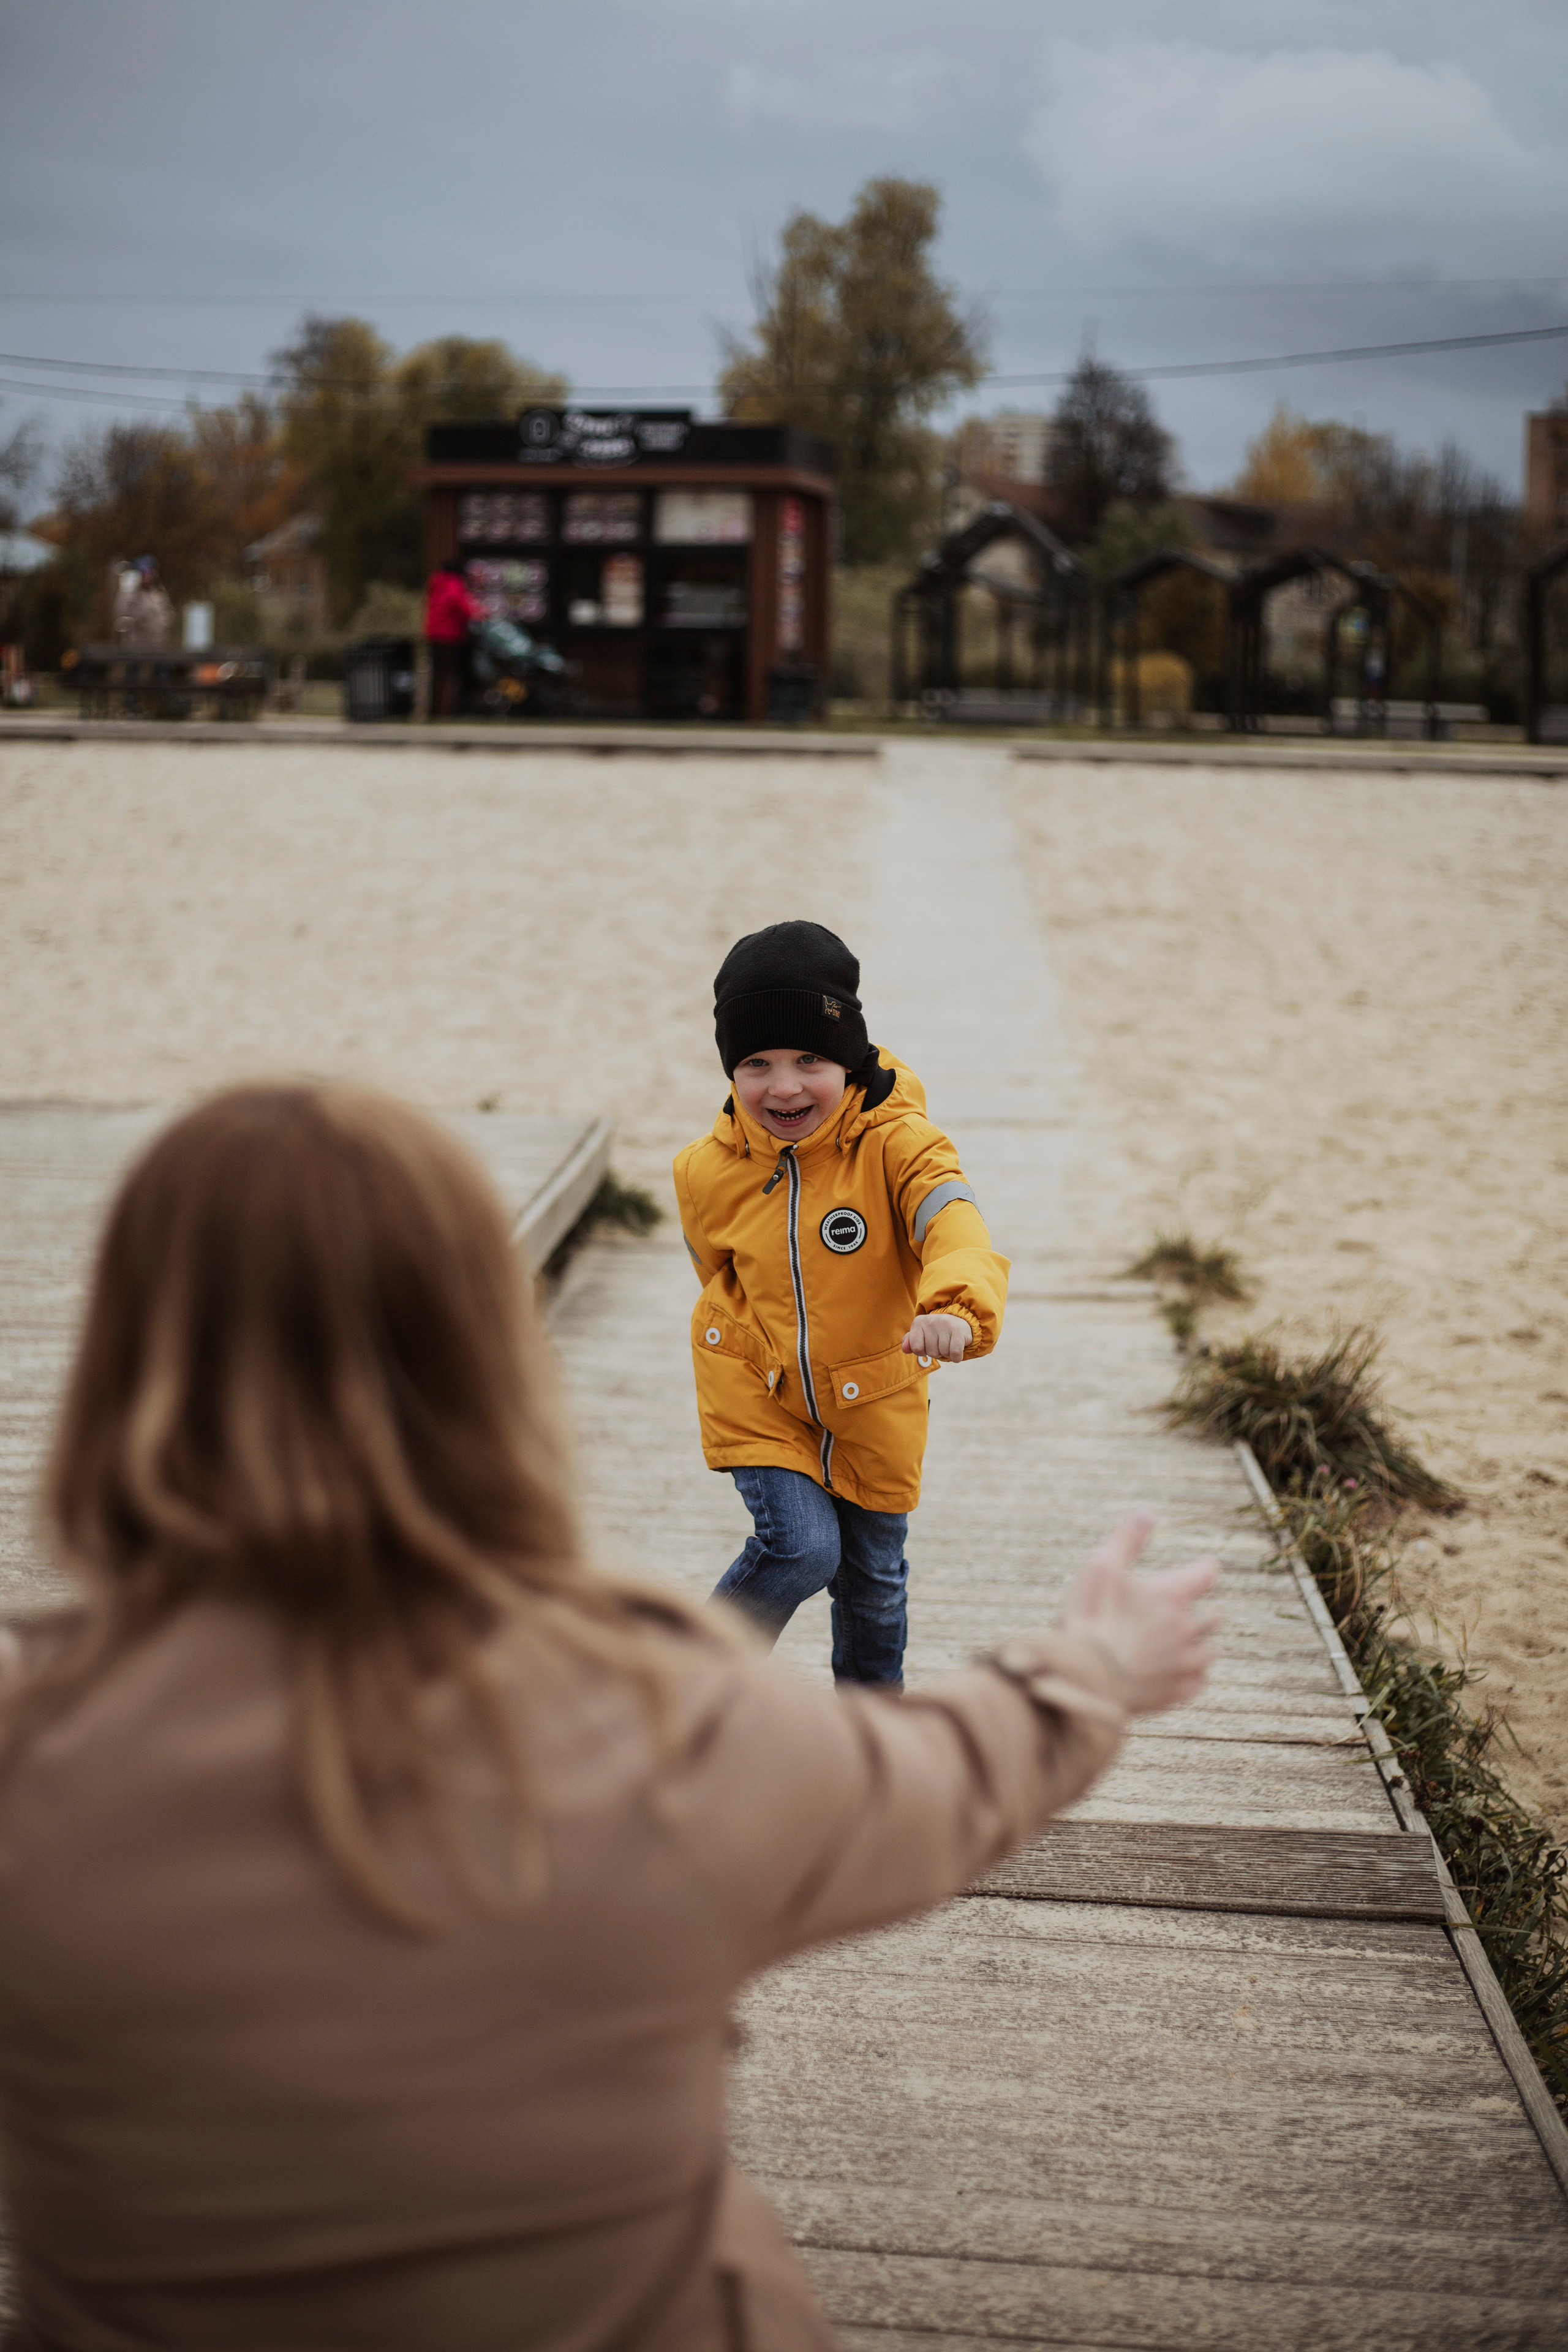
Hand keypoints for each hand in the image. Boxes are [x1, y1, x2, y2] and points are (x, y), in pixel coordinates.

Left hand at [901, 1312, 971, 1362]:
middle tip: (942, 1342)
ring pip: (943, 1353)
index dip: (923, 1351)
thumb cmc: (937, 1332)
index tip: (928, 1343)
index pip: (916, 1348)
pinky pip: (955, 1353)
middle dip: (937, 1352)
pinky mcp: (958, 1329)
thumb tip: (905, 1349)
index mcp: (918, 1322)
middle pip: (931, 1352)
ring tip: (949, 1342)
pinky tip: (957, 1350)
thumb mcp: (922, 1335)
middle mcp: (931, 1320)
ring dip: (947, 1353)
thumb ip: (911, 1343)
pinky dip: (957, 1357)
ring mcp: (945, 1323)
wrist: (958, 1321)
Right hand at [1057, 1514, 1219, 1715]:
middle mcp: (1185, 1630)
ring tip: (1186, 1643)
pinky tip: (1181, 1674)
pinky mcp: (1174, 1693)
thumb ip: (1126, 1540)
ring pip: (1210, 1652)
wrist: (1084, 1680)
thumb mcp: (1100, 1568)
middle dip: (1203, 1611)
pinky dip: (1193, 1677)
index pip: (1205, 1575)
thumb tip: (1146, 1514)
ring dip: (1201, 1645)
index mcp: (1170, 1596)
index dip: (1205, 1570)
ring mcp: (1182, 1664)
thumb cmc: (1089, 1619)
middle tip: (1190, 1610)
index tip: (1207, 1569)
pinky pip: (1198, 1684)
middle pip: (1213, 1617)